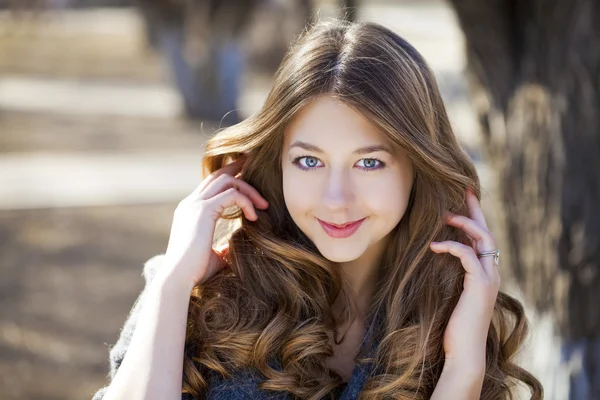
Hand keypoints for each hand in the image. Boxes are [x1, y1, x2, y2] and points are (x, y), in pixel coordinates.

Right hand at [160, 156, 268, 288]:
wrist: (178, 279)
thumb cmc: (194, 273)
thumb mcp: (213, 256)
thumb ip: (223, 247)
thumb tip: (234, 247)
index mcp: (190, 211)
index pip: (211, 184)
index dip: (231, 177)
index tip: (250, 177)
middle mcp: (191, 203)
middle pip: (218, 175)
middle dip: (240, 168)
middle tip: (261, 172)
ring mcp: (195, 205)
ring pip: (226, 180)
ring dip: (248, 189)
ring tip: (264, 205)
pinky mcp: (203, 211)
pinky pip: (231, 194)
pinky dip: (246, 202)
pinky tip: (254, 217)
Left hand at [429, 190, 500, 368]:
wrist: (463, 350)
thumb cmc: (455, 325)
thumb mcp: (452, 293)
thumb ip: (452, 275)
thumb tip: (436, 254)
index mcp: (486, 273)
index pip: (483, 238)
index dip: (475, 216)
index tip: (464, 197)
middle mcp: (492, 272)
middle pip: (487, 232)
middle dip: (475, 209)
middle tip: (462, 190)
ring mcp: (489, 278)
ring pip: (484, 238)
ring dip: (464, 223)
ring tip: (444, 215)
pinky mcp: (480, 285)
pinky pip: (468, 255)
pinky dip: (452, 246)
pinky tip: (434, 245)